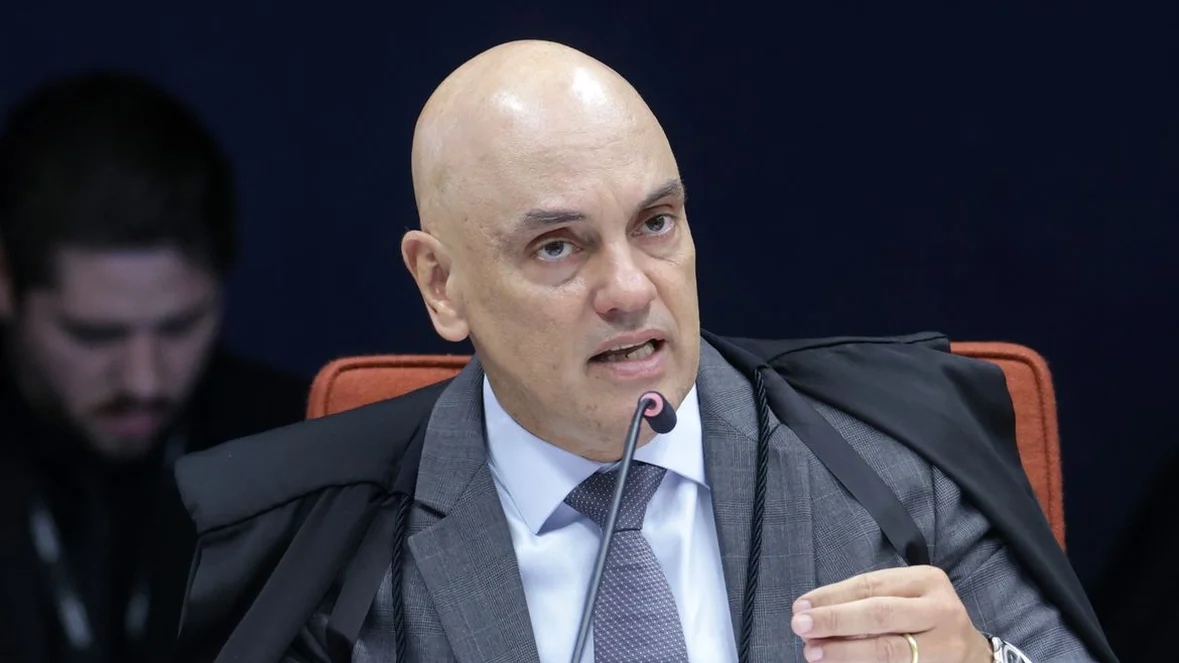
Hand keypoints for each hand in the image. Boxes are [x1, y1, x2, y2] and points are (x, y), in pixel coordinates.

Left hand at [789, 566, 992, 661]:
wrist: (972, 653)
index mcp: (927, 580)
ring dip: (844, 651)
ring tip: (814, 652)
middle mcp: (941, 611)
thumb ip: (865, 600)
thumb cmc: (925, 617)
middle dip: (836, 620)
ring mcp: (945, 646)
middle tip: (801, 627)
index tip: (800, 606)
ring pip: (888, 650)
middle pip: (881, 615)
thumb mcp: (904, 595)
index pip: (871, 586)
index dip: (832, 597)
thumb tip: (812, 611)